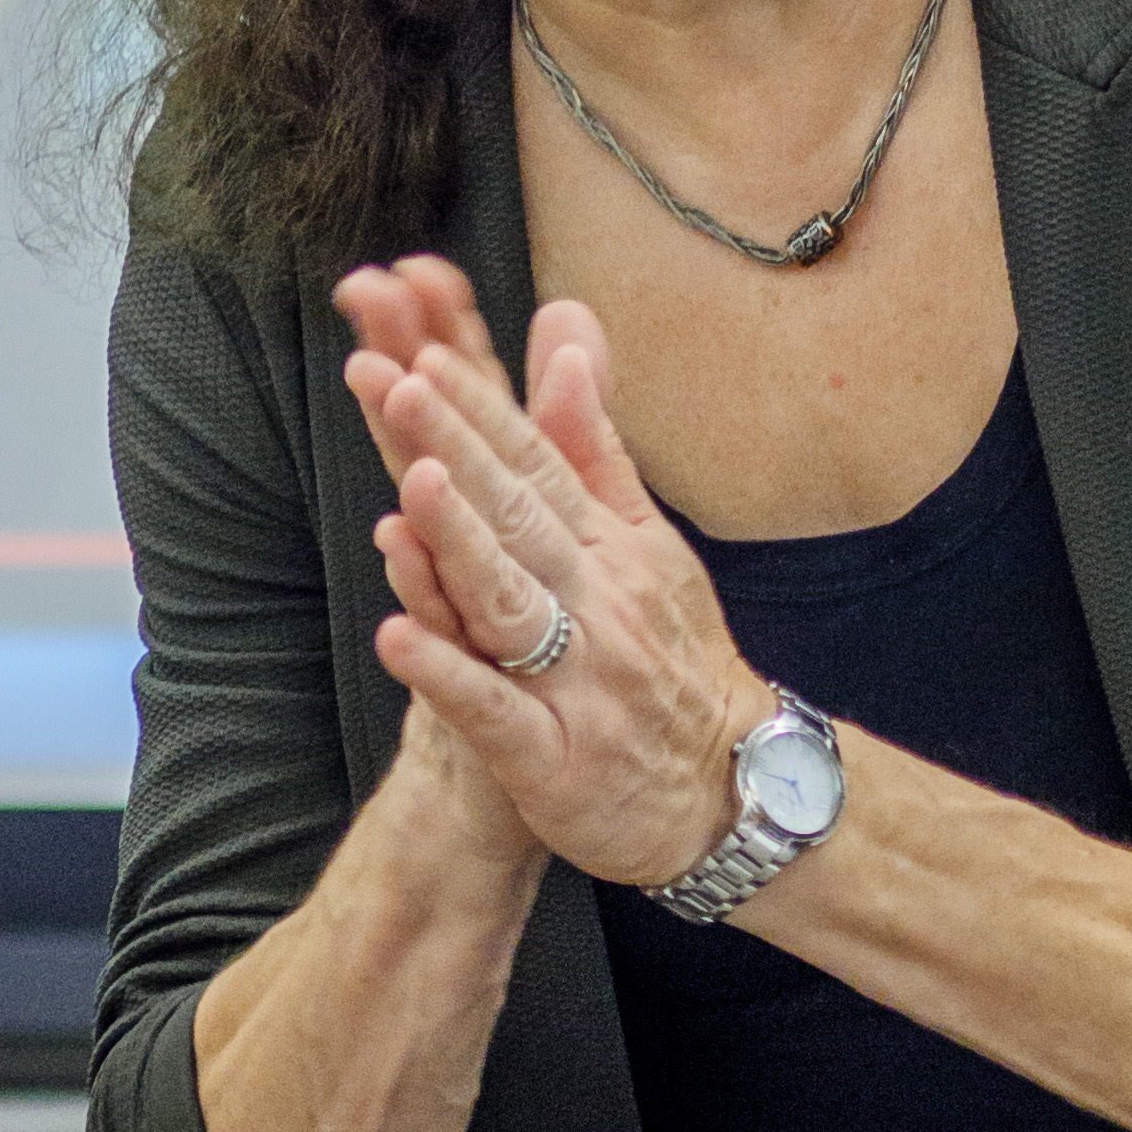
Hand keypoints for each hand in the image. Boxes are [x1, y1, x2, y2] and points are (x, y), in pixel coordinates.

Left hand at [332, 262, 765, 891]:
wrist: (733, 792)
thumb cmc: (673, 662)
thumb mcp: (645, 546)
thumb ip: (592, 448)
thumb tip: (563, 338)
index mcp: (612, 551)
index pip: (540, 468)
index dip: (483, 414)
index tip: (427, 359)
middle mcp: (599, 605)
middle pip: (520, 519)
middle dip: (459, 451)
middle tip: (400, 385)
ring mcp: (578, 683)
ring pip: (511, 605)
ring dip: (461, 547)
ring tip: (411, 490)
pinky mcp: (555, 759)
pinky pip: (497, 713)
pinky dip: (449, 677)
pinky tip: (398, 638)